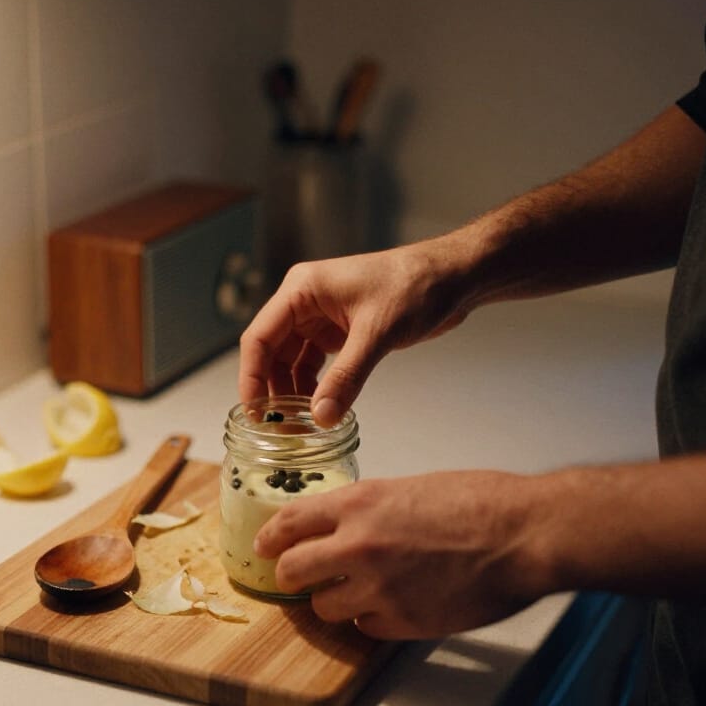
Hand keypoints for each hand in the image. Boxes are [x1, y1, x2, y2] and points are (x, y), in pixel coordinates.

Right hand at [239, 242, 472, 425]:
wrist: (454, 277)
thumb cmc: (417, 285)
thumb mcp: (377, 333)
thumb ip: (347, 377)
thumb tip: (321, 417)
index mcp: (302, 290)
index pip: (260, 337)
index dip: (251, 377)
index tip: (255, 412)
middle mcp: (305, 302)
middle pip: (272, 353)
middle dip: (273, 391)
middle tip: (279, 429)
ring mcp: (321, 318)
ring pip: (292, 362)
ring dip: (294, 393)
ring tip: (299, 427)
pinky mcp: (340, 333)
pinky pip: (315, 365)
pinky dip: (316, 389)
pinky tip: (320, 411)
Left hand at [252, 471, 551, 638]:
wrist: (522, 534)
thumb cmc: (479, 502)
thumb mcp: (408, 488)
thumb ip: (366, 510)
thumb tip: (342, 526)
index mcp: (358, 504)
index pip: (289, 522)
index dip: (271, 537)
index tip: (264, 546)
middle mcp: (357, 546)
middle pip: (291, 571)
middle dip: (291, 576)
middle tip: (299, 578)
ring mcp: (377, 588)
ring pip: (323, 607)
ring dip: (333, 600)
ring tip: (356, 592)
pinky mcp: (402, 622)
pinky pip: (364, 627)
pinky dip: (371, 619)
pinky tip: (392, 605)